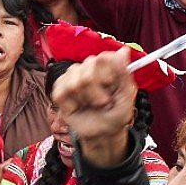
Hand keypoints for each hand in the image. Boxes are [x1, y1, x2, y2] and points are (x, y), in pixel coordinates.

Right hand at [50, 49, 136, 167]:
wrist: (103, 134)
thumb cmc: (116, 114)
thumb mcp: (126, 97)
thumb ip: (124, 74)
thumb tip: (124, 51)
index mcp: (106, 65)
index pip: (103, 56)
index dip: (108, 72)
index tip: (111, 85)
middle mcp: (88, 67)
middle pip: (88, 66)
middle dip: (98, 90)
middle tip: (103, 102)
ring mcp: (72, 77)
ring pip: (75, 81)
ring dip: (86, 99)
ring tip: (91, 105)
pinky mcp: (59, 90)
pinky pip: (61, 92)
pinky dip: (72, 105)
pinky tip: (77, 107)